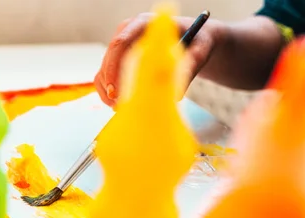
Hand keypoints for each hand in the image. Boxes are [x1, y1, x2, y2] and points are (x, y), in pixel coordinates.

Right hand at [95, 13, 226, 107]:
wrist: (196, 40)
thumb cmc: (198, 41)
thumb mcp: (200, 50)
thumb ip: (190, 66)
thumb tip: (175, 94)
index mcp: (145, 24)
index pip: (121, 42)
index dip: (113, 66)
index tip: (115, 88)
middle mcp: (129, 32)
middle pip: (109, 58)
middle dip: (111, 84)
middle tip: (120, 105)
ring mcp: (122, 47)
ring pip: (104, 70)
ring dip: (109, 91)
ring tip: (121, 107)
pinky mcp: (119, 61)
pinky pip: (105, 78)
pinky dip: (109, 93)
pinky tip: (118, 104)